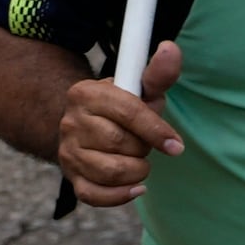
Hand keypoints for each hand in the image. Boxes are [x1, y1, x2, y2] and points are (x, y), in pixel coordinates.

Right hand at [58, 39, 181, 203]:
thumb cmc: (123, 107)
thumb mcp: (140, 88)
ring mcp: (67, 150)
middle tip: (141, 142)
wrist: (87, 127)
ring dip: (137, 171)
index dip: (157, 132)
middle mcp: (71, 122)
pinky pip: (94, 195)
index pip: (129, 114)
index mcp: (87, 94)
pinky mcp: (70, 175)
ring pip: (113, 172)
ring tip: (136, 160)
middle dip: (144, 148)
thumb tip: (170, 48)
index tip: (176, 146)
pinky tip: (136, 187)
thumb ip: (158, 73)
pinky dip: (120, 195)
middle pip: (123, 145)